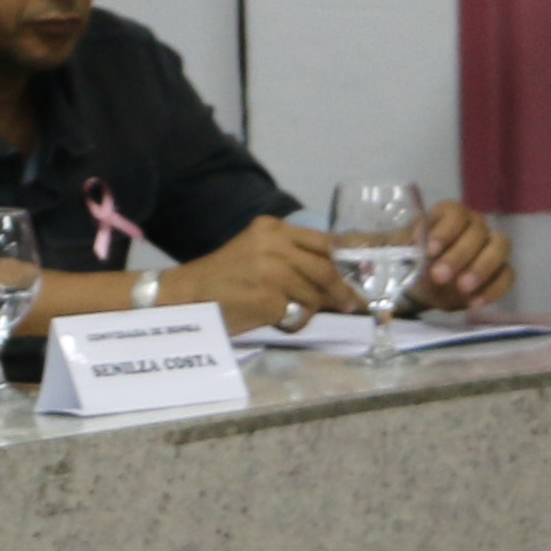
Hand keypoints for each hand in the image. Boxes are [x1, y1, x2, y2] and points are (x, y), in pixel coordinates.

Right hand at [172, 213, 360, 329]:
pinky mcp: (270, 298)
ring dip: (310, 309)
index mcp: (272, 228)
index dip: (345, 259)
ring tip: (291, 313)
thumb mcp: (259, 254)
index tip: (362, 272)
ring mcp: (273, 271)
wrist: (189, 296)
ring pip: (315, 294)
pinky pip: (299, 314)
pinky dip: (294, 322)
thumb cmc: (225, 278)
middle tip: (352, 304)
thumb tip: (340, 279)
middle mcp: (274, 244)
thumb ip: (293, 258)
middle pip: (326, 267)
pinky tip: (276, 321)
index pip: (322, 241)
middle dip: (342, 290)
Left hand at [409, 205, 514, 314]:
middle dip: (459, 255)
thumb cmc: (413, 259)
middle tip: (440, 276)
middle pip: (478, 231)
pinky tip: (474, 302)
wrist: (421, 285)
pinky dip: (494, 289)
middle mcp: (475, 225)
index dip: (445, 231)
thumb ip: (409, 242)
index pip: (455, 214)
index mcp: (451, 213)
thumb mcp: (404, 250)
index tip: (431, 252)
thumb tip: (418, 237)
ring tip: (463, 288)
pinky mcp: (501, 271)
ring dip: (482, 268)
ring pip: (499, 248)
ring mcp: (492, 246)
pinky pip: (507, 276)